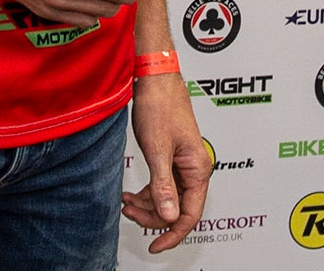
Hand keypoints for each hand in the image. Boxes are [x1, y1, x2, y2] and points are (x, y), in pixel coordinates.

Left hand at [122, 72, 210, 251]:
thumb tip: (170, 216)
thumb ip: (163, 186)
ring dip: (148, 205)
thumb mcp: (158, 150)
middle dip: (153, 217)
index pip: (190, 214)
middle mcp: (194, 167)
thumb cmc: (160, 105)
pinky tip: (131, 192)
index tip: (156, 246)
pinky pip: (163, 184)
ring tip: (126, 203)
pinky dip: (147, 192)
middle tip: (130, 215)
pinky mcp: (173, 156)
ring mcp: (184, 162)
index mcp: (197, 167)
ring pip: (169, 197)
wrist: (155, 78)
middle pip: (178, 208)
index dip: (173, 234)